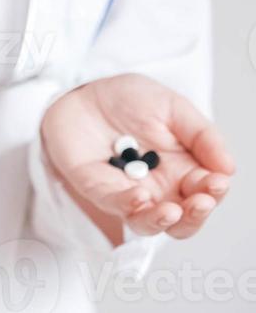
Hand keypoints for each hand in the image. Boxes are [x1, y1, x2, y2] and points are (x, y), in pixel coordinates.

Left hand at [40, 73, 234, 238]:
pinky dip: (127, 204)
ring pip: (148, 223)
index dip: (213, 191)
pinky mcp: (96, 187)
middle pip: (181, 220)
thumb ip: (201, 134)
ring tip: (172, 210)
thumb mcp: (172, 107)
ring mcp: (126, 191)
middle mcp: (157, 187)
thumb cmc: (128, 99)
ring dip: (162, 221)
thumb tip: (228, 167)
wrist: (84, 89)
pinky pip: (113, 204)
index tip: (218, 181)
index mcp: (180, 169)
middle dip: (195, 215)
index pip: (202, 192)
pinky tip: (139, 197)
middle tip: (201, 201)